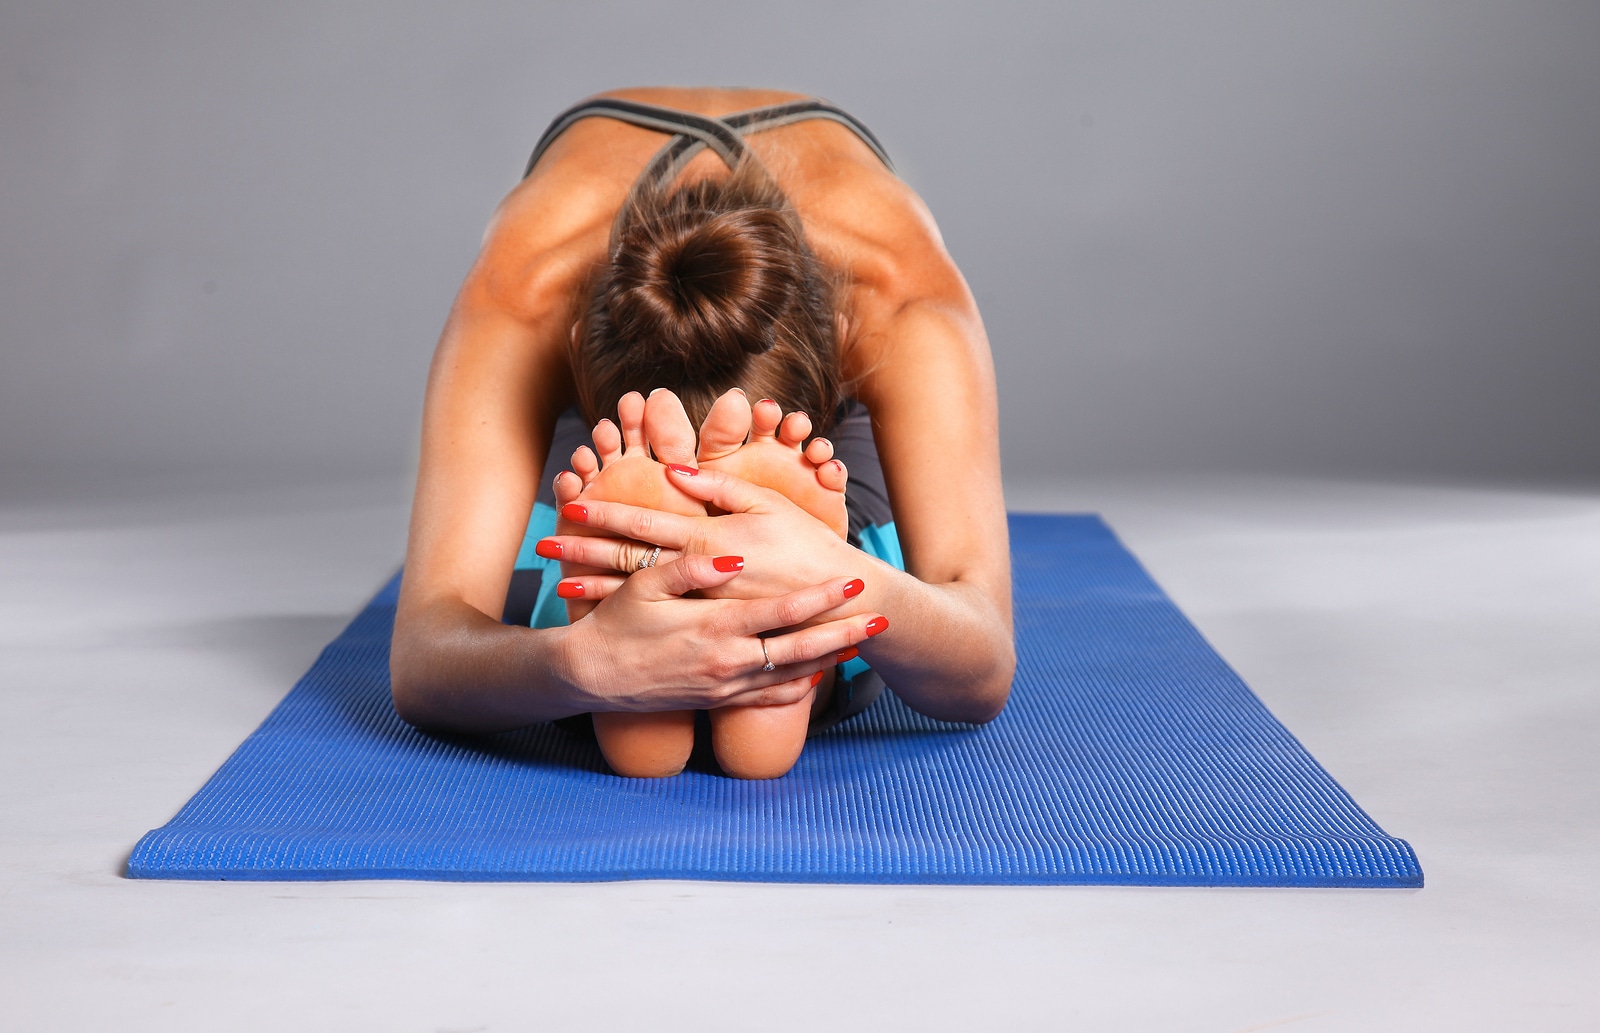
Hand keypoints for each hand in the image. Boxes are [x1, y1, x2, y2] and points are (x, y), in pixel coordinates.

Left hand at [543, 465, 866, 602]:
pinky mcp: (712, 628)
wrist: (841, 603)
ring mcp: (703, 607)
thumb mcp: (767, 504)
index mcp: (711, 540)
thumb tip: (675, 470)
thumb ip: (718, 487)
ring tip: (557, 584)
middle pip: (629, 561)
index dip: (605, 513)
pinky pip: (659, 623)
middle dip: (584, 552)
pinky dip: (627, 618)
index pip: (645, 524)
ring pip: (638, 597)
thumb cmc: (807, 545)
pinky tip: (598, 619)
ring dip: (595, 589)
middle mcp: (700, 576)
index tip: (567, 506)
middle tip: (542, 546)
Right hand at [559, 551, 883, 713]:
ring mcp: (725, 686)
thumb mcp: (645, 584)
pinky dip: (799, 688)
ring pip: (792, 677)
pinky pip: (769, 698)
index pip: (782, 613)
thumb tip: (732, 558)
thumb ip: (691, 567)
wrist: (590, 676)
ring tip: (860, 645)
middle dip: (845, 634)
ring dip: (830, 661)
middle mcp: (727, 662)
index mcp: (714, 627)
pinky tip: (817, 676)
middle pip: (801, 650)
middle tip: (880, 620)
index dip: (821, 598)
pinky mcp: (718, 700)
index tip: (850, 583)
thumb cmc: (616, 623)